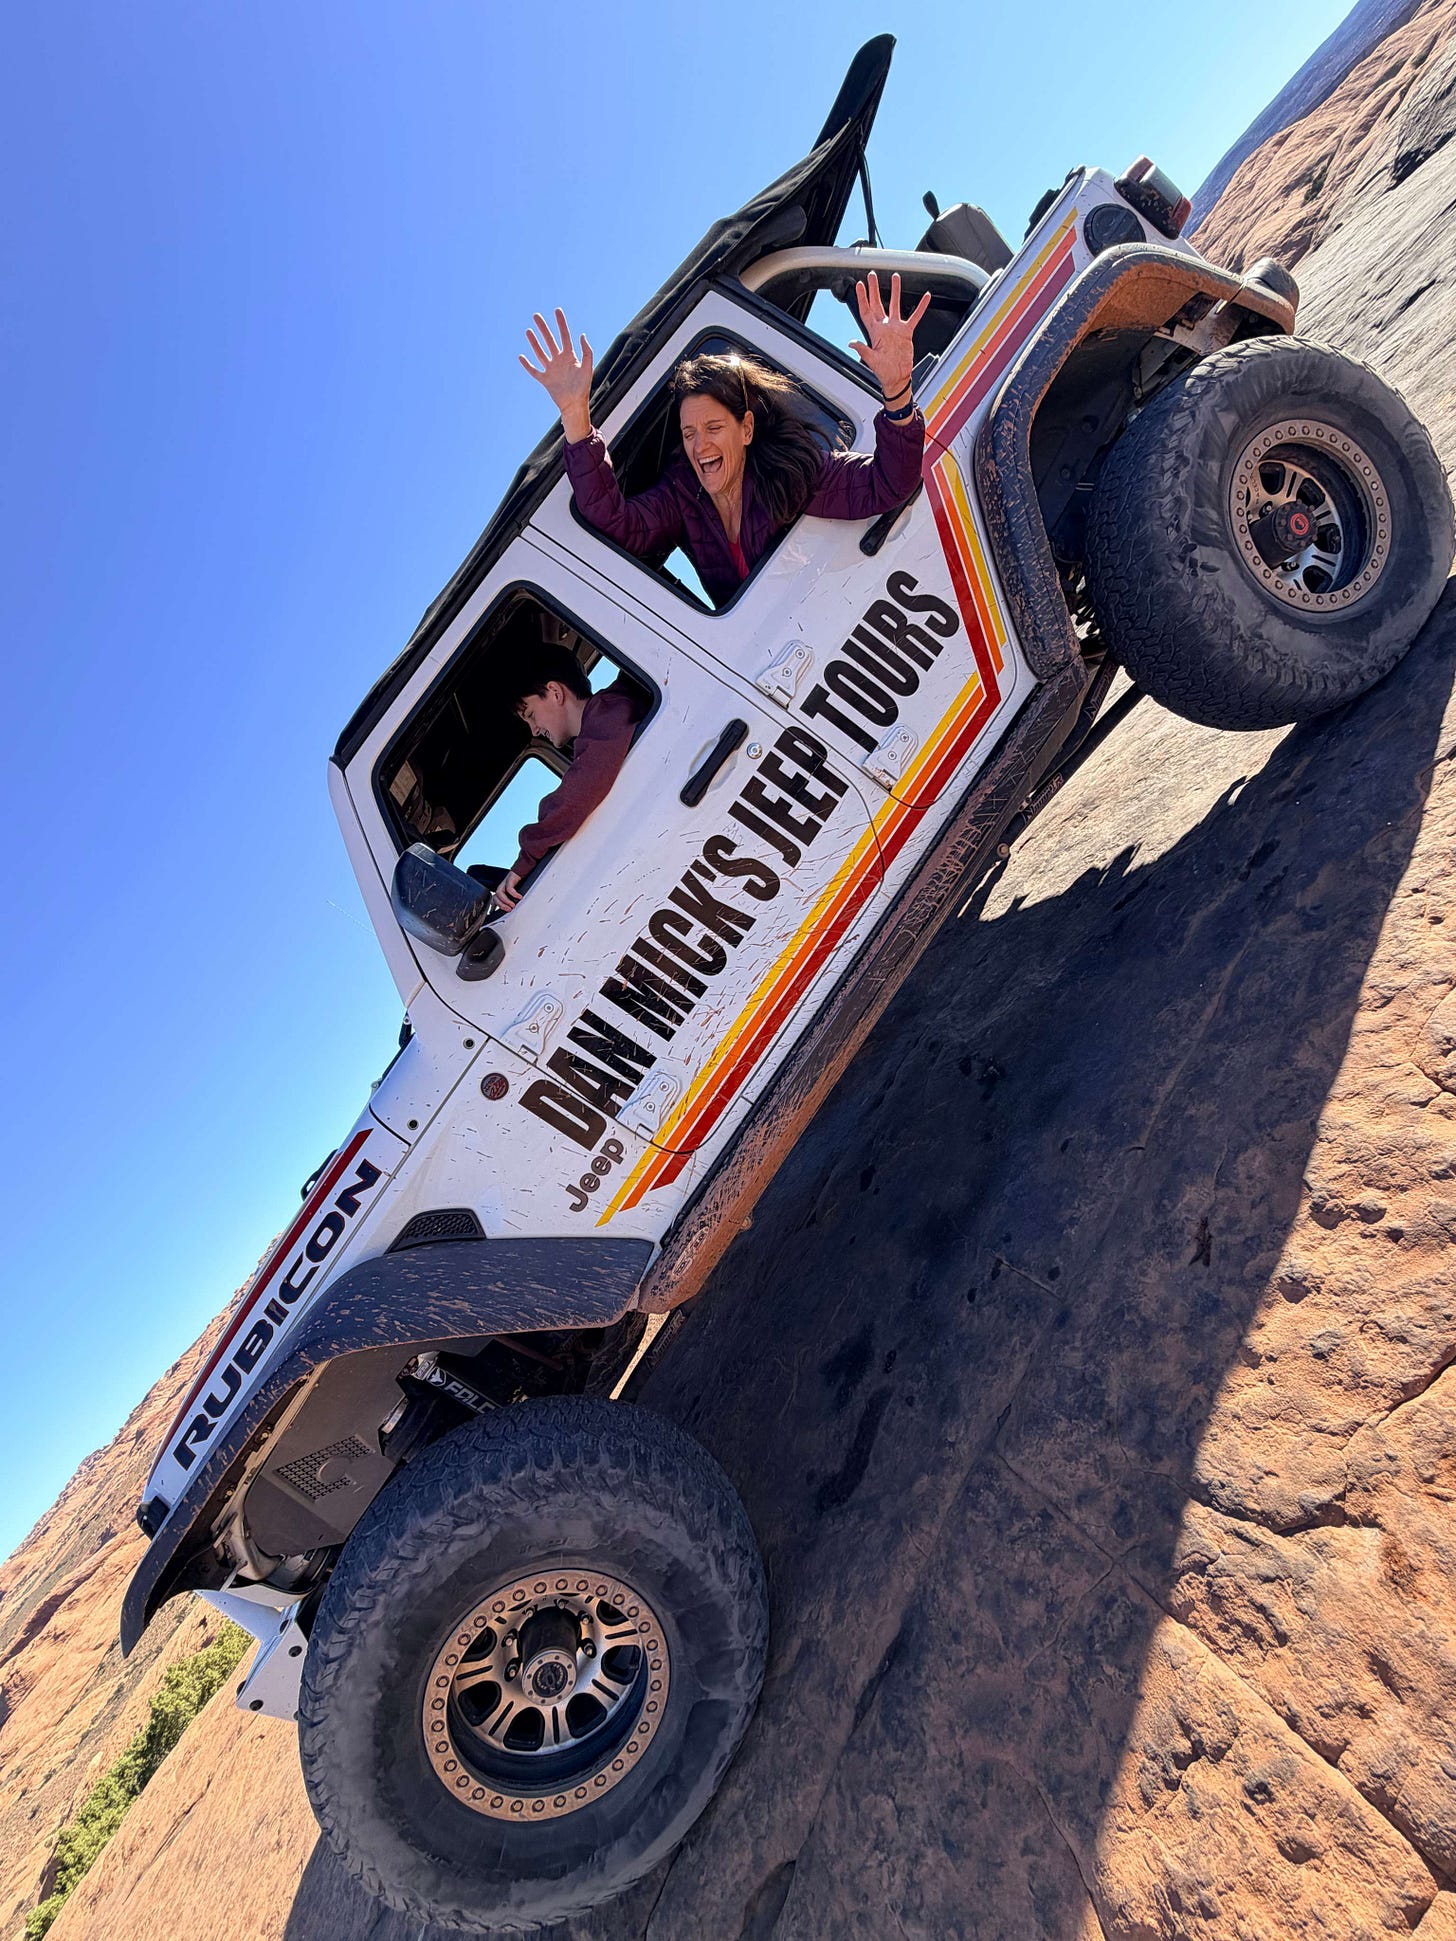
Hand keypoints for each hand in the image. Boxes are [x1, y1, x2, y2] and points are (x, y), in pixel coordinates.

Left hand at [494, 869, 523, 909]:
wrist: (524, 868)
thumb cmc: (520, 881)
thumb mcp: (516, 892)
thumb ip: (513, 899)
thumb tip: (515, 907)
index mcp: (502, 890)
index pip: (494, 899)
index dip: (493, 906)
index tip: (495, 913)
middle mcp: (502, 886)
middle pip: (495, 897)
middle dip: (501, 905)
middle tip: (509, 910)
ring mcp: (505, 882)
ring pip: (499, 893)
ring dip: (505, 901)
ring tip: (513, 905)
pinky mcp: (510, 878)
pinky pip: (509, 887)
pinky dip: (513, 894)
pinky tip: (519, 897)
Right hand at [520, 309, 593, 441]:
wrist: (575, 405)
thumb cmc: (583, 388)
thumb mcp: (587, 368)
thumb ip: (586, 352)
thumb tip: (582, 334)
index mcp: (570, 356)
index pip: (565, 336)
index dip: (561, 323)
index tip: (557, 311)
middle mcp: (559, 361)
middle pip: (549, 341)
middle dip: (543, 328)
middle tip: (536, 316)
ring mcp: (551, 369)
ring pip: (541, 352)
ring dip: (534, 342)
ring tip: (528, 331)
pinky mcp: (545, 380)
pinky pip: (534, 371)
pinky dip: (527, 365)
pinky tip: (521, 357)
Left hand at [848, 272, 930, 406]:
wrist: (897, 378)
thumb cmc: (884, 372)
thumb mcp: (871, 361)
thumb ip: (862, 349)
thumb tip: (851, 342)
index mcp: (874, 332)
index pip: (866, 311)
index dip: (862, 298)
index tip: (859, 285)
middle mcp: (884, 327)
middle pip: (878, 303)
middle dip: (875, 289)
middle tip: (873, 274)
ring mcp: (896, 328)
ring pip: (895, 304)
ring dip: (895, 291)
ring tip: (896, 277)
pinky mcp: (907, 332)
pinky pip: (915, 316)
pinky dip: (921, 307)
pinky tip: (926, 297)